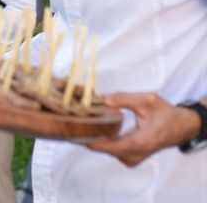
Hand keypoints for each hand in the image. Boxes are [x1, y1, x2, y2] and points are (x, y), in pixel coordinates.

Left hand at [86, 92, 200, 166]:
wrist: (180, 127)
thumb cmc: (165, 114)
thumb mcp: (147, 100)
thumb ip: (124, 98)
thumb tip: (103, 99)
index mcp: (141, 142)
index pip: (111, 146)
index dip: (92, 140)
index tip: (76, 131)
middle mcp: (135, 154)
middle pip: (104, 148)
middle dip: (89, 133)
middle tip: (76, 117)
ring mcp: (131, 158)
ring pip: (105, 149)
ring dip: (95, 136)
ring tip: (85, 119)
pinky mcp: (128, 157)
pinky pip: (109, 149)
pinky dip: (102, 138)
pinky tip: (95, 126)